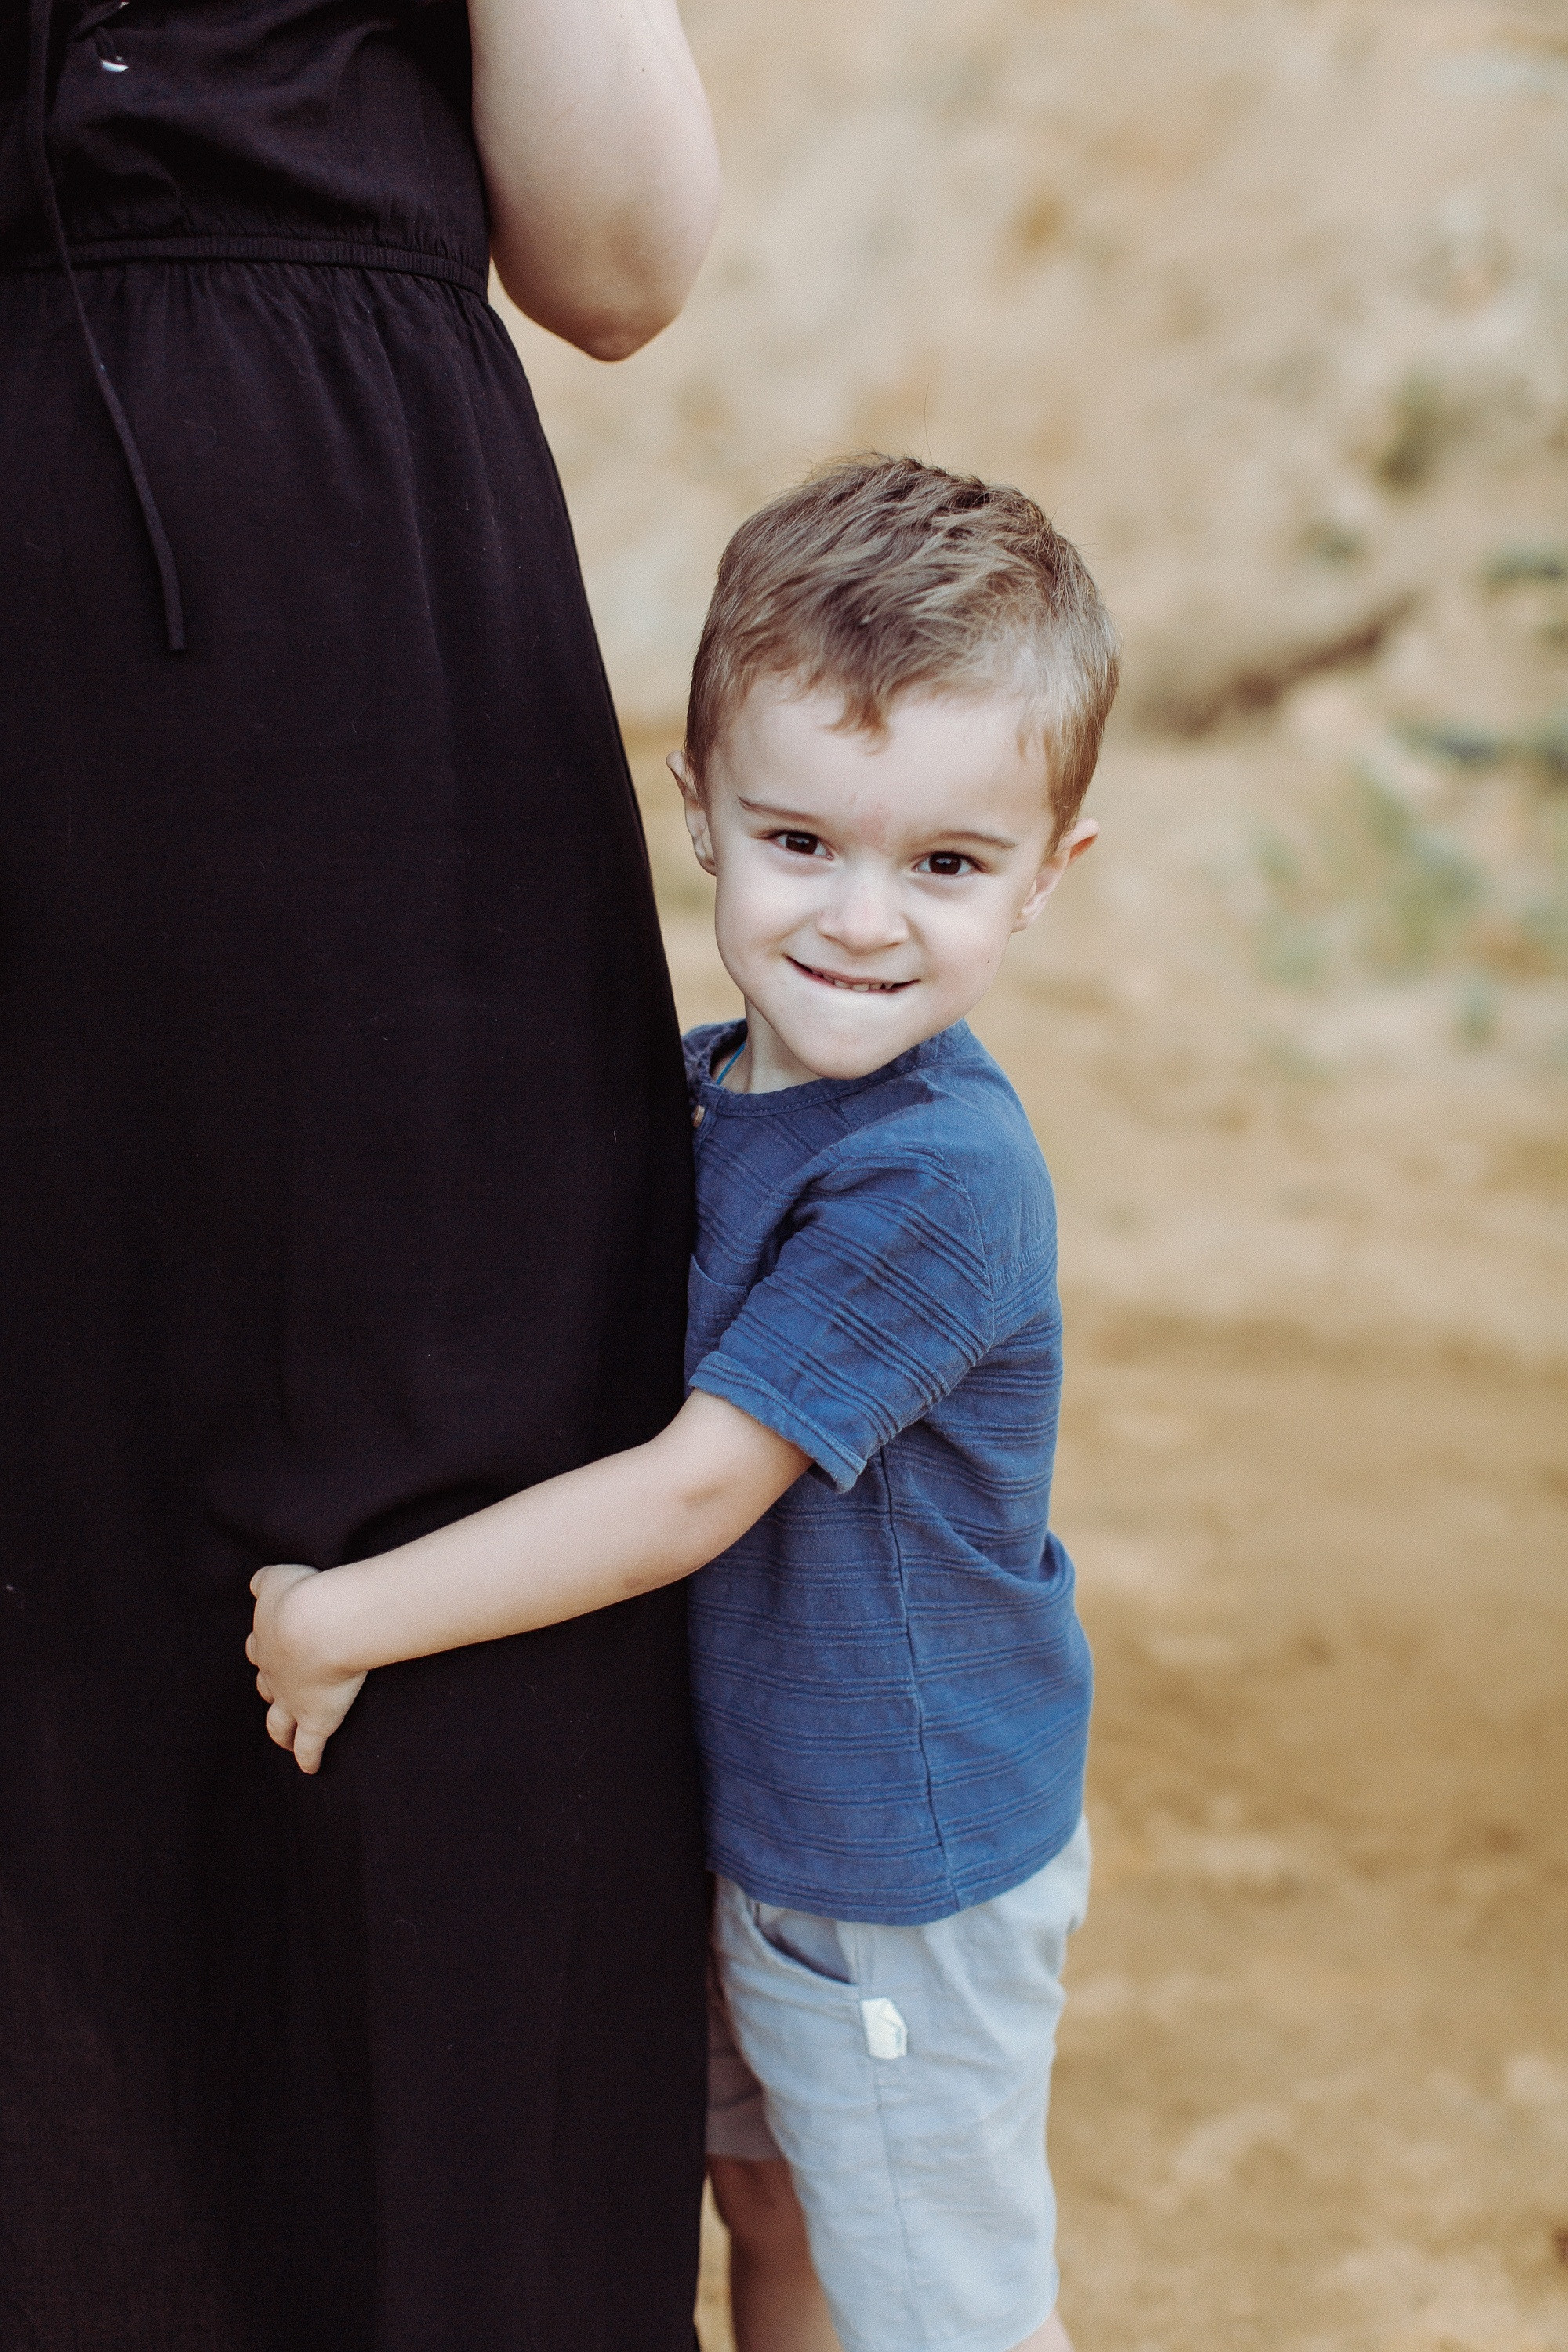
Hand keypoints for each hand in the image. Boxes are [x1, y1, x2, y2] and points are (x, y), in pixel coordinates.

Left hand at [247, 1563, 367, 1775]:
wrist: (319, 1625)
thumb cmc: (301, 1596)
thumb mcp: (277, 1578)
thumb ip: (265, 1581)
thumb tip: (256, 1584)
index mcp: (265, 1641)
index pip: (259, 1649)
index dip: (265, 1651)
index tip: (270, 1652)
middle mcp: (273, 1675)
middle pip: (265, 1687)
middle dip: (269, 1690)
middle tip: (275, 1693)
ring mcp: (293, 1701)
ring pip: (279, 1722)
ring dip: (280, 1731)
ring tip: (282, 1738)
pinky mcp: (317, 1719)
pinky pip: (309, 1746)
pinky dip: (308, 1758)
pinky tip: (310, 1768)